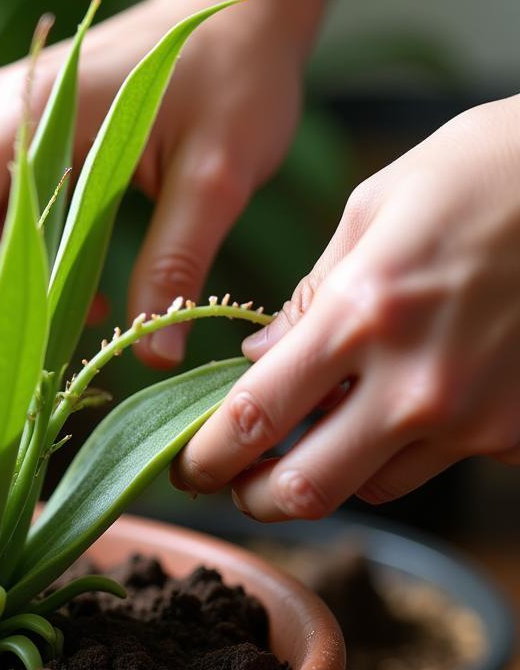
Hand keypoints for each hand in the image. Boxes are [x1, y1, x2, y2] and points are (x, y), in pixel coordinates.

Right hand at [0, 0, 301, 378]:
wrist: (233, 18)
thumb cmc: (232, 79)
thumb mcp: (217, 173)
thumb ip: (178, 260)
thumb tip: (154, 357)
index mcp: (32, 113)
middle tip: (12, 371)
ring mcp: (3, 130)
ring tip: (61, 337)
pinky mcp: (21, 147)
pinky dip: (22, 273)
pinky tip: (81, 300)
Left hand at [173, 96, 519, 519]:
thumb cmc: (484, 172)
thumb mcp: (373, 210)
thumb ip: (309, 298)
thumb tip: (258, 360)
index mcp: (360, 315)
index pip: (254, 418)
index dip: (205, 458)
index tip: (186, 467)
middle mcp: (416, 383)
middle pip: (305, 491)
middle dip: (256, 497)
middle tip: (238, 483)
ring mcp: (475, 416)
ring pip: (372, 487)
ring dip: (333, 470)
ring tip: (324, 432)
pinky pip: (439, 463)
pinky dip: (406, 448)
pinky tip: (410, 403)